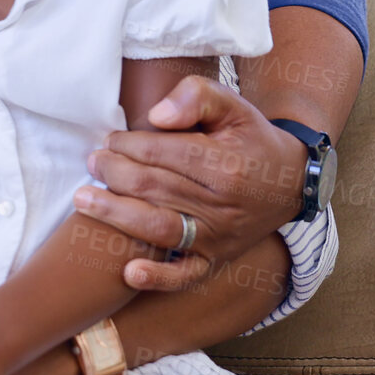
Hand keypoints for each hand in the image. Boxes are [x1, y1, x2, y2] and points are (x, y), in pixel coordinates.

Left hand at [73, 75, 306, 290]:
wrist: (290, 182)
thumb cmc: (251, 139)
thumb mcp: (233, 105)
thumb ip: (195, 97)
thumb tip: (155, 116)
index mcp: (226, 164)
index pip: (164, 153)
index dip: (129, 144)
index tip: (109, 140)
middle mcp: (223, 205)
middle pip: (154, 188)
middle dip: (114, 173)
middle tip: (92, 162)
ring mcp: (218, 237)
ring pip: (159, 228)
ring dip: (116, 215)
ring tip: (84, 200)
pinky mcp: (216, 260)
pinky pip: (185, 275)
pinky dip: (158, 277)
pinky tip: (130, 272)